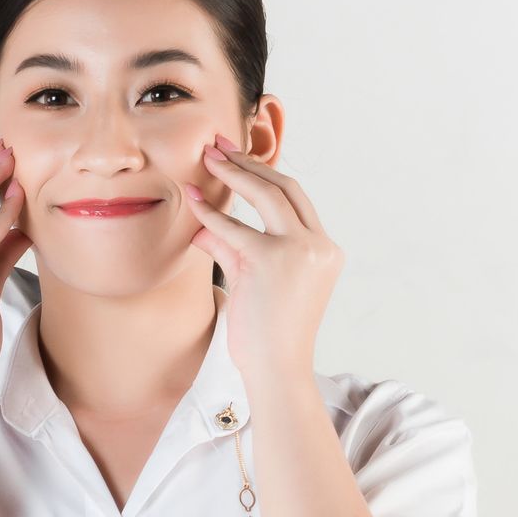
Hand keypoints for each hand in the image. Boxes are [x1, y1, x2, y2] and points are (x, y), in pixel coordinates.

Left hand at [190, 142, 343, 378]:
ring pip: (267, 195)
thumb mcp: (254, 283)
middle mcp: (319, 246)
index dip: (266, 175)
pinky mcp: (272, 260)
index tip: (239, 159)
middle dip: (250, 162)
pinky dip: (212, 214)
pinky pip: (236, 229)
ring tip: (206, 158)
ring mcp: (300, 251)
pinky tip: (192, 201)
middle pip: (286, 188)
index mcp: (325, 250)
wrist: (276, 372)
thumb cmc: (267, 338)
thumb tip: (203, 227)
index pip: (296, 201)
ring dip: (233, 173)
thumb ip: (233, 250)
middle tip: (219, 145)